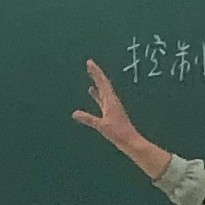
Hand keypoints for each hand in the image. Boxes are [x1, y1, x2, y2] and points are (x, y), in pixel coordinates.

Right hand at [72, 59, 167, 177]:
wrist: (130, 141)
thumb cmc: (118, 134)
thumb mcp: (102, 126)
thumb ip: (88, 119)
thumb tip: (74, 113)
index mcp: (111, 101)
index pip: (102, 82)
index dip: (96, 72)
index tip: (89, 62)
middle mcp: (112, 100)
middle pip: (103, 83)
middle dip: (96, 73)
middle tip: (89, 64)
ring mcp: (112, 105)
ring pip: (103, 90)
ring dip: (97, 81)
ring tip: (91, 74)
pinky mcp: (111, 111)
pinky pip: (102, 98)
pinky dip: (96, 93)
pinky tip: (92, 92)